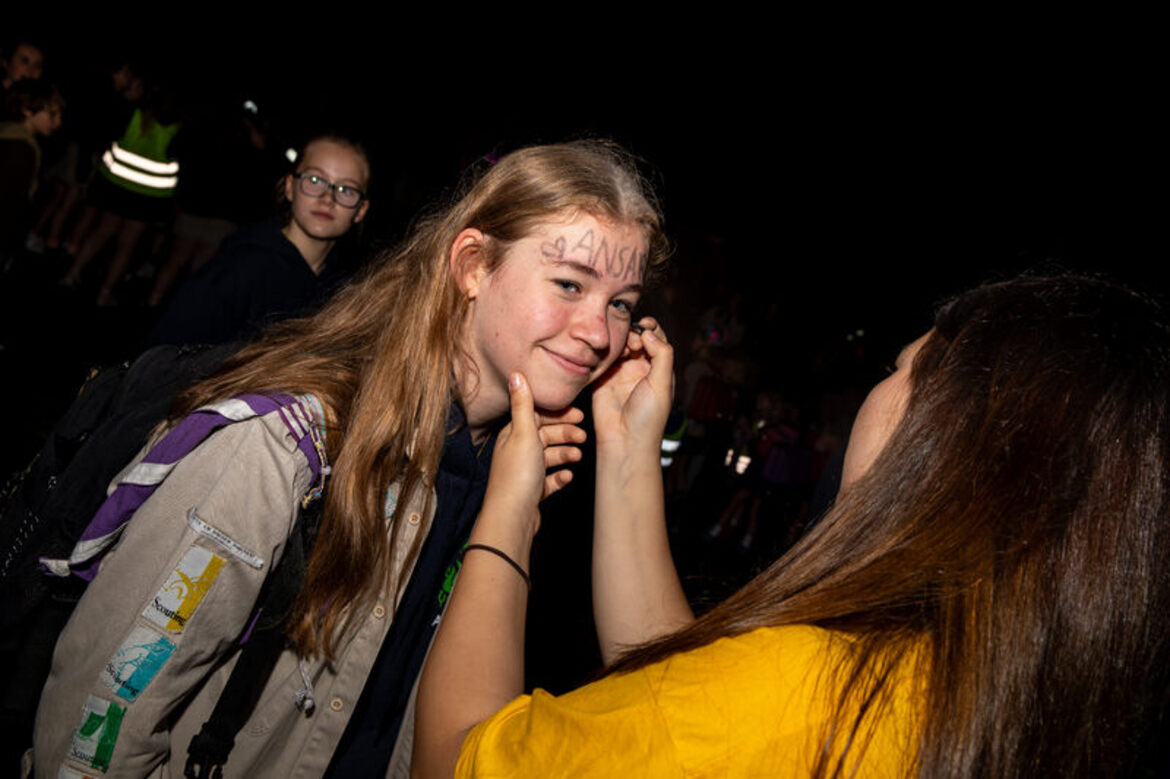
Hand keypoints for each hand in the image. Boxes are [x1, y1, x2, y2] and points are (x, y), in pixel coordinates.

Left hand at [480, 373, 585, 536]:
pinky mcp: (532, 492)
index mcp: (513, 435)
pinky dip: (560, 477)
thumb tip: (515, 373)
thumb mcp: (523, 433)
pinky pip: (549, 480)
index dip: (558, 413)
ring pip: (549, 457)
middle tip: (583, 437)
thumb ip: (523, 404)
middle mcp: (516, 451)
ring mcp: (524, 473)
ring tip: (577, 458)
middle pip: (545, 436)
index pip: (537, 416)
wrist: (512, 518)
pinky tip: (567, 477)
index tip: (578, 414)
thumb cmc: (517, 476)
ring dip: (565, 455)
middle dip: (565, 434)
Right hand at [592, 317, 673, 450]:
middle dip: (634, 332)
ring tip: (622, 349)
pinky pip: (601, 357)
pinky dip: (604, 349)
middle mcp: (639, 367)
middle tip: (633, 343)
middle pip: (636, 336)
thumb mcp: (662, 383)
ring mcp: (620, 372)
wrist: (624, 441)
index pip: (656, 338)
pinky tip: (607, 352)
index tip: (644, 327)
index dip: (650, 328)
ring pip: (619, 344)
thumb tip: (648, 332)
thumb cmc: (648, 418)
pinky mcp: (602, 378)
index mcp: (658, 368)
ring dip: (620, 340)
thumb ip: (661, 354)